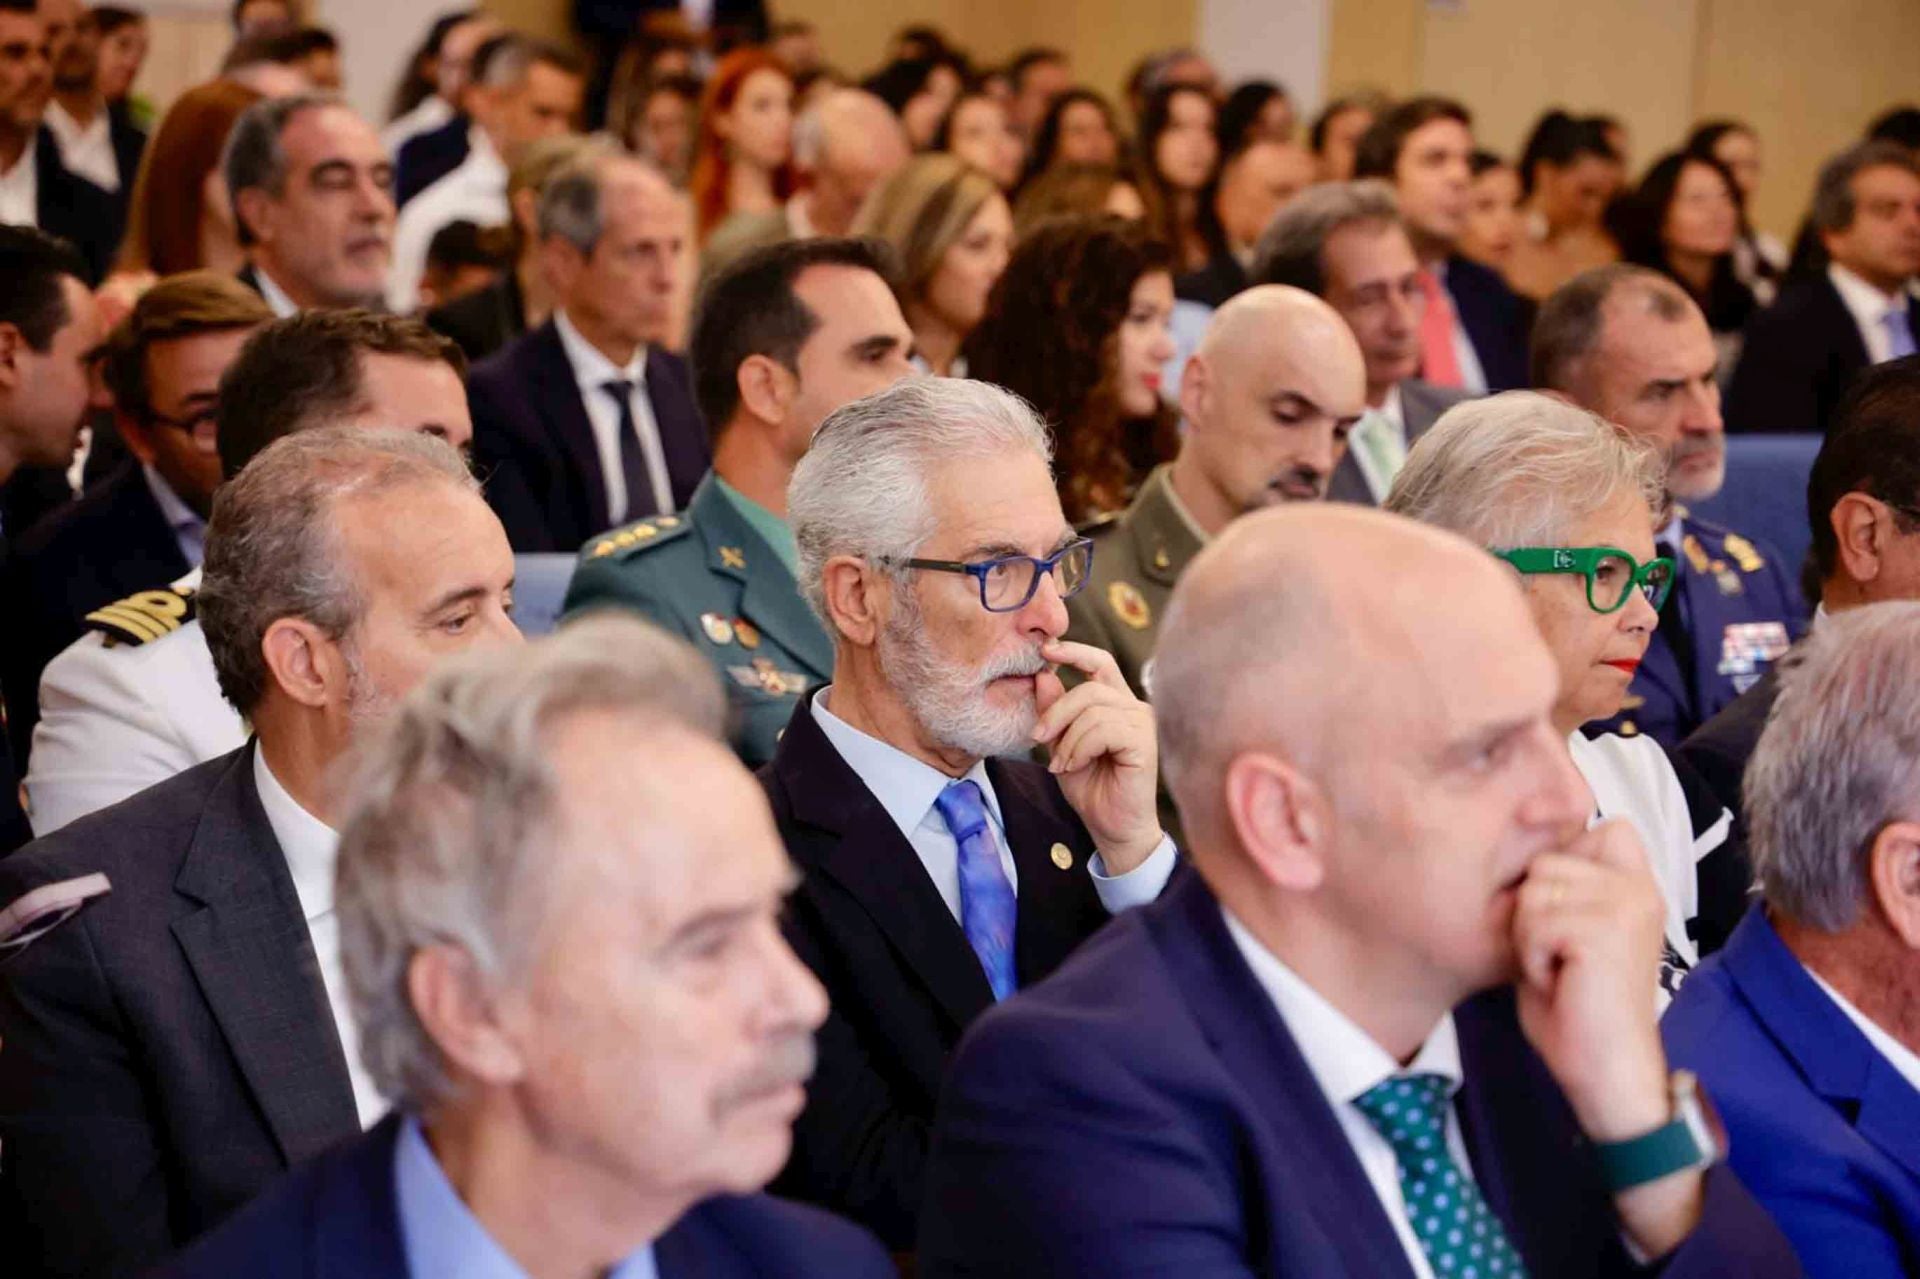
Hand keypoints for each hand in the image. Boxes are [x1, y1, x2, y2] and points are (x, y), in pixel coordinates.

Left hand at [1030, 640, 1162, 872]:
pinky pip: (1103, 729)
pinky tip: (1075, 766)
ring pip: (1093, 709)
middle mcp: (1134, 708)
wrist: (1111, 829)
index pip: (1099, 662)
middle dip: (1056, 711)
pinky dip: (1080, 747)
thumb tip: (1043, 676)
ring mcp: (1142, 724)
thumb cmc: (1091, 789)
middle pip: (1089, 688)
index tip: (1045, 650)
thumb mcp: (1061, 745)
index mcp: (1116, 703)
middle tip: (1037, 738)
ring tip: (1061, 764)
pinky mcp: (1144, 742)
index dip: (1073, 652)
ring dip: (1067, 738)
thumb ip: (1054, 712)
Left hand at [1512, 820, 1668, 1140]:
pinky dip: (1533, 959)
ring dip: (1530, 936)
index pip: (1602, 827)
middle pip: (1546, 861)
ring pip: (1535, 891)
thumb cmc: (1577, 1010)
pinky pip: (1535, 923)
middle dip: (1534, 911)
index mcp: (1637, 887)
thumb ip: (1559, 892)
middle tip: (1560, 956)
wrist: (1608, 1071)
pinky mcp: (1606, 929)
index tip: (1562, 914)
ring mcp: (1627, 905)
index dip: (1565, 861)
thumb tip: (1521, 843)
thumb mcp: (1566, 934)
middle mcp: (1640, 889)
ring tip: (1561, 970)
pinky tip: (1560, 984)